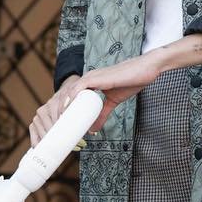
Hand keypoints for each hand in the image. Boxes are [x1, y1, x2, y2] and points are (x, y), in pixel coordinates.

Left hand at [28, 54, 162, 145]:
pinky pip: (78, 88)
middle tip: (56, 130)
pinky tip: (66, 110)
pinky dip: (71, 99)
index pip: (68, 99)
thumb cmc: (130, 82)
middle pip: (64, 97)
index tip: (59, 128)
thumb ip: (102, 114)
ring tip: (58, 125)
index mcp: (87, 85)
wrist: (145, 71)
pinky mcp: (96, 77)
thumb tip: (93, 129)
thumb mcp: (111, 102)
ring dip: (61, 109)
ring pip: (68, 93)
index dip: (61, 113)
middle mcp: (86, 80)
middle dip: (57, 114)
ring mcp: (90, 77)